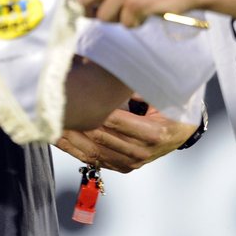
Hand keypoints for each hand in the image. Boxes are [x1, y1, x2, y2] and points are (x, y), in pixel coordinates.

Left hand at [55, 98, 196, 172]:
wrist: (183, 131)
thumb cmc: (172, 107)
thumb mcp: (160, 94)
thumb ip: (134, 86)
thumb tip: (110, 69)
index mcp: (153, 133)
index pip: (116, 121)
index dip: (93, 111)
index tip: (74, 99)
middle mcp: (142, 152)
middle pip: (102, 138)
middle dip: (77, 124)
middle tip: (56, 109)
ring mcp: (133, 162)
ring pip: (95, 152)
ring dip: (71, 139)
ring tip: (51, 123)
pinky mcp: (124, 167)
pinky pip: (96, 161)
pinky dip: (75, 150)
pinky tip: (59, 139)